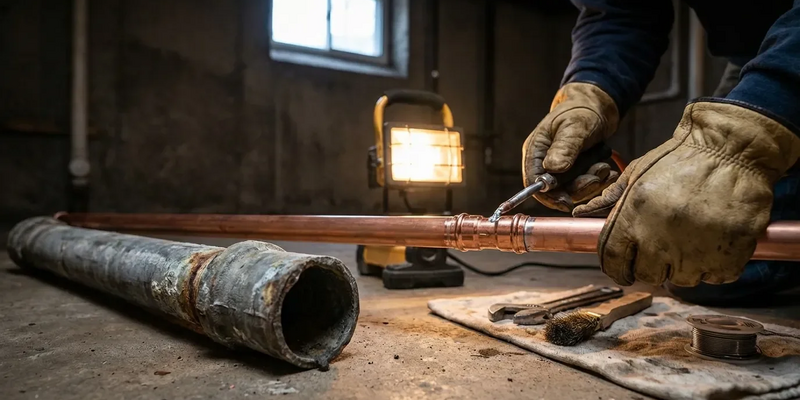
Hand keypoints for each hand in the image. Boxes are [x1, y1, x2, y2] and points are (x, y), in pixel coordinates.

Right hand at [522, 82, 619, 211]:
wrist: (598, 105)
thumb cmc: (582, 110)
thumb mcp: (574, 126)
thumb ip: (564, 147)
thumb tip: (553, 168)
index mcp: (536, 150)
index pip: (534, 181)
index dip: (548, 196)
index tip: (567, 202)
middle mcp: (546, 161)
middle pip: (555, 189)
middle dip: (577, 188)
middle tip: (596, 178)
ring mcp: (561, 167)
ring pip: (572, 189)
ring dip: (590, 183)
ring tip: (604, 168)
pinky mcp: (575, 170)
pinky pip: (584, 185)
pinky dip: (597, 181)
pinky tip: (608, 172)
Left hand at [574, 101, 799, 286]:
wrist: (733, 149)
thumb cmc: (683, 159)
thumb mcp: (638, 173)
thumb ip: (610, 199)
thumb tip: (581, 212)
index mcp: (634, 217)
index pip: (613, 261)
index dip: (616, 269)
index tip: (623, 270)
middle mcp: (661, 239)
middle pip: (647, 275)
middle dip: (651, 266)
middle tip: (663, 249)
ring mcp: (696, 251)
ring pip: (681, 280)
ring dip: (683, 266)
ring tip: (692, 239)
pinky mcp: (729, 257)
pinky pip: (715, 276)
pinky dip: (714, 265)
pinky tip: (715, 241)